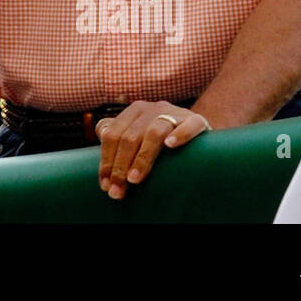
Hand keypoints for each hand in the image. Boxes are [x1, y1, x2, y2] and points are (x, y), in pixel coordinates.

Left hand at [95, 100, 210, 199]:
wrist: (198, 132)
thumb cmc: (162, 138)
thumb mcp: (139, 134)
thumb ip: (119, 135)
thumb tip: (101, 145)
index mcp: (134, 111)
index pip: (112, 134)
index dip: (106, 161)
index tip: (106, 186)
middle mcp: (152, 108)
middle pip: (130, 136)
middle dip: (120, 166)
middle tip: (117, 191)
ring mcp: (175, 113)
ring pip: (154, 132)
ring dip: (142, 157)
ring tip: (134, 179)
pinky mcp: (197, 120)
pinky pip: (190, 125)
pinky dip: (180, 134)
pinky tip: (171, 146)